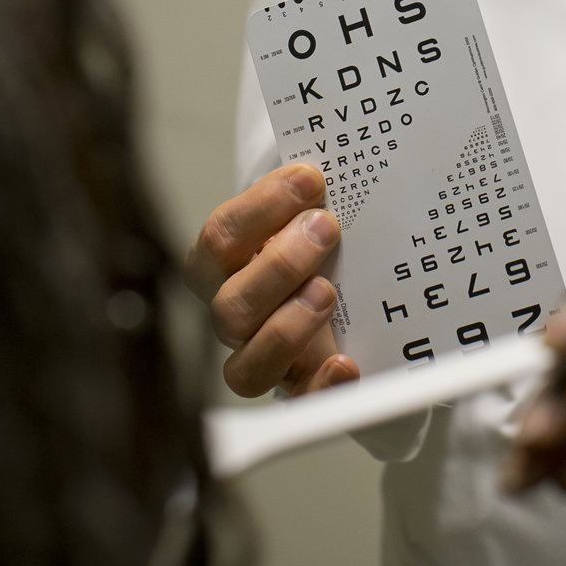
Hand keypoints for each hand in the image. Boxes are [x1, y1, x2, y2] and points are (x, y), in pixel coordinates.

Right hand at [184, 164, 358, 397]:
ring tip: (327, 291)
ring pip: (244, 368)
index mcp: (222, 264)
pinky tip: (345, 362)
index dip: (262, 208)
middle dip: (280, 264)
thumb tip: (332, 160)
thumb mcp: (303, 212)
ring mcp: (260, 357)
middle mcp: (232, 315)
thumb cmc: (310, 240)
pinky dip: (318, 387)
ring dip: (286, 327)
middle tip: (326, 228)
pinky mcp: (297, 388)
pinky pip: (296, 405)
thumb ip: (306, 195)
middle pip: (229, 306)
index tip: (309, 179)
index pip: (219, 237)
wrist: (336, 294)